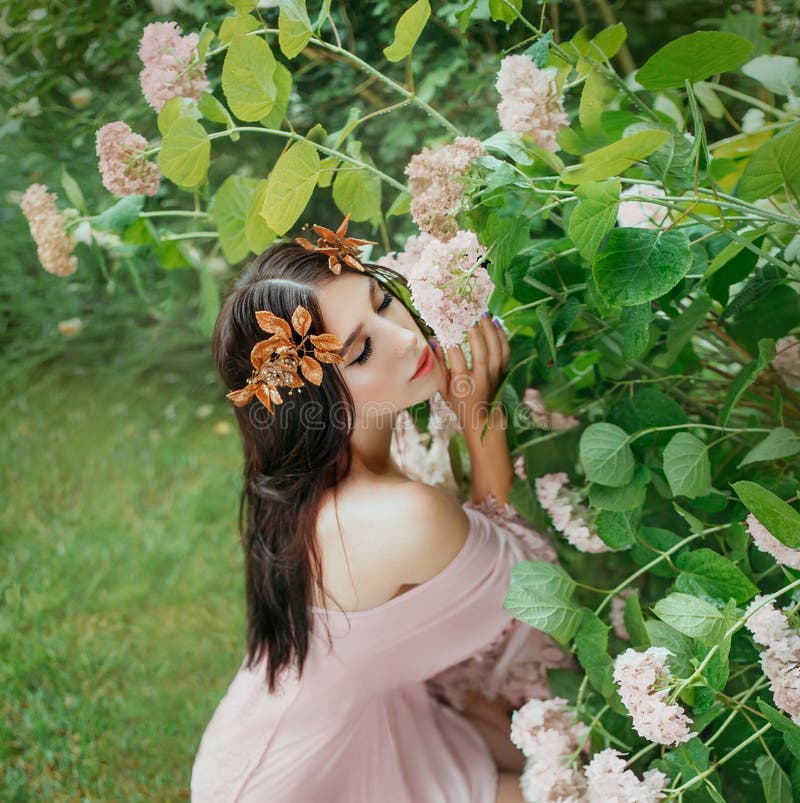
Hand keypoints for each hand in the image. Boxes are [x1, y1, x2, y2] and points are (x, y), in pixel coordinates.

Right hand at [429, 313, 510, 436]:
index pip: (457, 360)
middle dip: (474, 333)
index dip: (451, 343)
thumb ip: (438, 366)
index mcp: (463, 385)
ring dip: (490, 330)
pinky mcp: (502, 372)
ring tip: (483, 314)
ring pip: (496, 351)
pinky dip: (502, 337)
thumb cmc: (458, 402)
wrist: (482, 418)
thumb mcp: (442, 389)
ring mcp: (494, 375)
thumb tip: (434, 341)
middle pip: (481, 354)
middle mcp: (481, 380)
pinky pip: (505, 352)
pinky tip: (496, 323)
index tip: (444, 326)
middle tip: (468, 315)